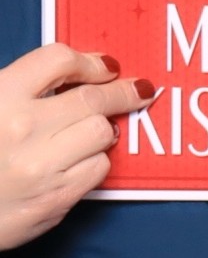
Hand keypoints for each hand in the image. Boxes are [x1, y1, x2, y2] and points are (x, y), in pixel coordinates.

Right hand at [0, 43, 158, 248]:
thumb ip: (19, 88)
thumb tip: (73, 75)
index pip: (57, 60)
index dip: (88, 61)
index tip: (104, 66)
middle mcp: (22, 127)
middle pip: (92, 98)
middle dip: (121, 92)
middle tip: (137, 89)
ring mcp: (42, 164)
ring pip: (102, 132)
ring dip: (103, 129)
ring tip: (92, 130)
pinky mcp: (58, 196)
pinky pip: (100, 167)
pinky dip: (97, 160)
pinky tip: (81, 159)